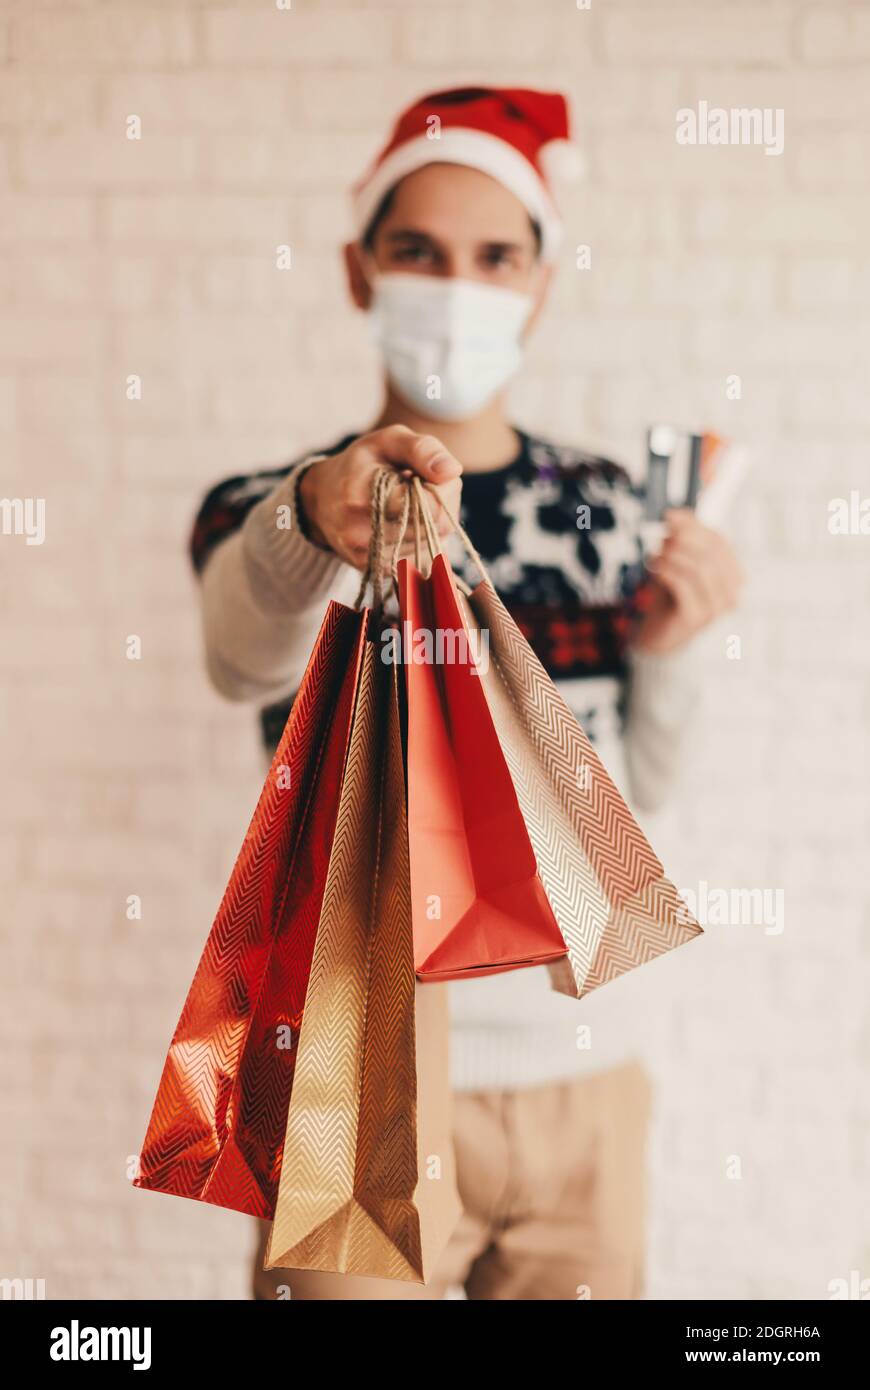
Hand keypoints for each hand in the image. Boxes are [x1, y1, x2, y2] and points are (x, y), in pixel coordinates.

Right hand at [298, 425, 462, 570]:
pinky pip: (421, 559)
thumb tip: (452, 471)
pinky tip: (404, 524)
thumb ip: (422, 449)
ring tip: (408, 505)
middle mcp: (361, 533)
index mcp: (363, 495)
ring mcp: (368, 557)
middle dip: (442, 504)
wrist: (322, 499)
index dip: (446, 488)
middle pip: (437, 527)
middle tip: (423, 487)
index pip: (431, 506)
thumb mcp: (388, 441)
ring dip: (432, 523)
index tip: (433, 474)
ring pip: (432, 544)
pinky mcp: (375, 571)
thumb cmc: (361, 464)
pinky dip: (421, 540)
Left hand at [632, 509, 743, 654]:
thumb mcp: (678, 562)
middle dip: (683, 538)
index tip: (670, 515)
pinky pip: (683, 584)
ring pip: (699, 567)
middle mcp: (730, 592)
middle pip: (711, 552)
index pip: (720, 541)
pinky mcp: (696, 617)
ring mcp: (715, 607)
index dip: (694, 525)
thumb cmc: (670, 596)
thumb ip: (682, 538)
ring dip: (672, 555)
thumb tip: (675, 515)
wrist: (658, 635)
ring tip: (656, 556)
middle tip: (662, 536)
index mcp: (732, 575)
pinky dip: (666, 570)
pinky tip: (655, 569)